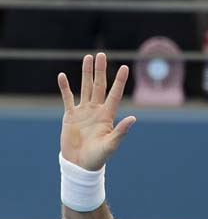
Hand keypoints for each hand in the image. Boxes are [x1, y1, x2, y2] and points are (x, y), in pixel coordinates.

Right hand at [58, 53, 135, 170]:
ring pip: (84, 88)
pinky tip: (63, 76)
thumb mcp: (111, 145)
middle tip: (101, 54)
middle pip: (99, 86)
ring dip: (85, 73)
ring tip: (88, 58)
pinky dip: (65, 87)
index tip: (124, 67)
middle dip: (100, 70)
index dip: (119, 81)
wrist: (80, 164)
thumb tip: (133, 118)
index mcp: (107, 116)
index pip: (114, 94)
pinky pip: (68, 98)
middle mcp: (96, 111)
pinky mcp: (70, 116)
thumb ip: (121, 131)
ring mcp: (83, 112)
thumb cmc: (98, 157)